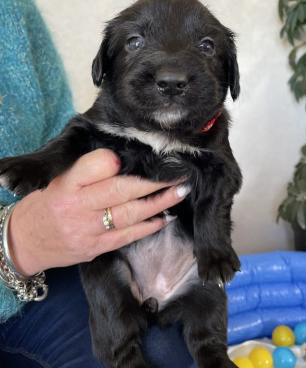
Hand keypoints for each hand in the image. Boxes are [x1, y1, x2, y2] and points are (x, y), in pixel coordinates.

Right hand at [7, 149, 188, 275]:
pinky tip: (165, 217)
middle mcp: (78, 206)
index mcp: (68, 183)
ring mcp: (88, 230)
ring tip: (180, 192)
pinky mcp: (96, 248)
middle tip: (177, 174)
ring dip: (159, 203)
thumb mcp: (59, 179)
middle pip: (120, 190)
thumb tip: (127, 160)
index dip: (119, 161)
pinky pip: (127, 236)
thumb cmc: (47, 203)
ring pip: (130, 214)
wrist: (27, 241)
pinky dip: (149, 226)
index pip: (96, 166)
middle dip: (152, 182)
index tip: (139, 156)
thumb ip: (89, 170)